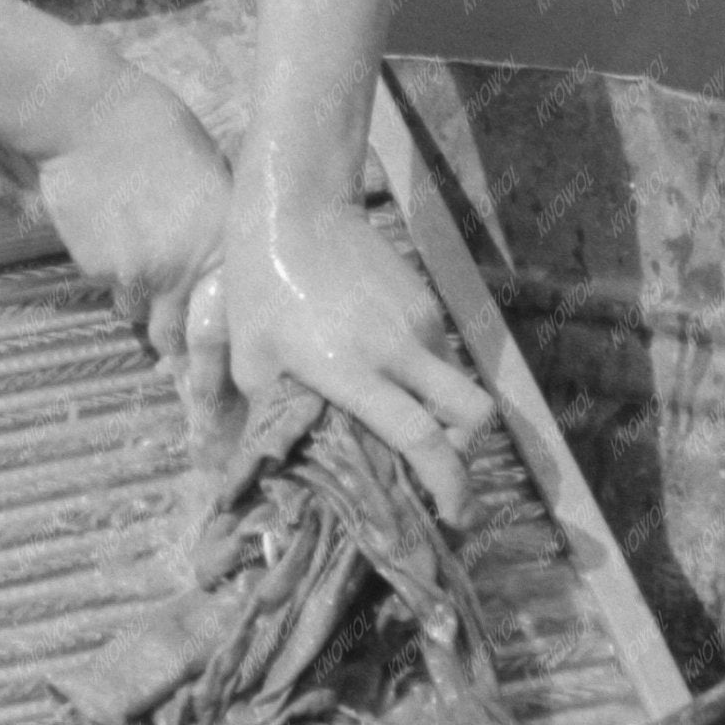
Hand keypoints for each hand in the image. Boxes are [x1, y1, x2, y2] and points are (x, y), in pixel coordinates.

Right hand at [31, 64, 231, 359]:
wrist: (87, 119)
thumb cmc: (156, 130)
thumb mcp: (210, 174)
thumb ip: (217, 226)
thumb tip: (218, 258)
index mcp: (225, 244)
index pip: (225, 323)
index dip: (216, 348)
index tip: (211, 362)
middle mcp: (187, 271)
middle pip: (177, 336)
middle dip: (174, 338)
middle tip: (171, 332)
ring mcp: (140, 275)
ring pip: (139, 310)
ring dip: (141, 297)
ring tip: (136, 253)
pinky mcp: (98, 270)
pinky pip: (110, 284)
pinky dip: (111, 270)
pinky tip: (109, 231)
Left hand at [217, 181, 494, 525]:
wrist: (294, 206)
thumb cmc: (260, 286)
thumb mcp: (250, 361)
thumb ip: (270, 420)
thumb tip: (266, 472)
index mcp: (354, 371)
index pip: (422, 439)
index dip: (448, 486)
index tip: (456, 518)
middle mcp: (399, 350)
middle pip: (473, 416)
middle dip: (467, 454)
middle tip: (441, 476)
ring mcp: (419, 322)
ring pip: (457, 385)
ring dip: (441, 414)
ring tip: (401, 423)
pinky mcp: (423, 301)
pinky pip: (439, 355)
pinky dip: (424, 378)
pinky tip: (387, 374)